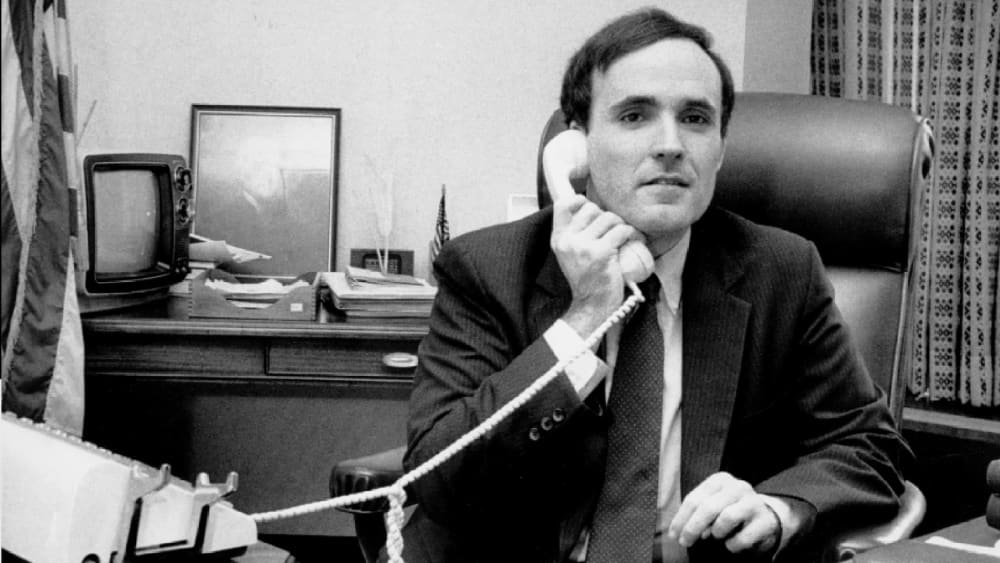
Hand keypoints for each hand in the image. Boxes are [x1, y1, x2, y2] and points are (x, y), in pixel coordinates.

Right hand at [551, 194, 639, 336]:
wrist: (592, 305)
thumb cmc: (587, 280)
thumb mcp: (571, 255)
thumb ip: (575, 234)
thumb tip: (588, 209)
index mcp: (559, 240)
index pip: (562, 205)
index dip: (579, 200)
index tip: (591, 207)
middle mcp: (568, 240)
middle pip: (591, 208)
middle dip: (607, 216)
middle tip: (614, 229)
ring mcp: (584, 246)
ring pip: (609, 218)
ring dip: (621, 225)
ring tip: (624, 236)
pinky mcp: (601, 252)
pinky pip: (622, 230)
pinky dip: (633, 234)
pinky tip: (635, 240)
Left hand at [667, 472, 780, 555]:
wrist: (765, 518)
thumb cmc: (729, 510)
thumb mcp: (711, 505)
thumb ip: (697, 513)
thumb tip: (684, 530)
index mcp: (720, 480)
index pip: (695, 499)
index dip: (681, 519)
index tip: (673, 535)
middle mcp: (738, 487)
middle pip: (709, 508)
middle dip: (692, 528)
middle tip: (685, 542)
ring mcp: (754, 503)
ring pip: (726, 518)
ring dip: (716, 532)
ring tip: (716, 535)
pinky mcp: (766, 522)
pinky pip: (742, 538)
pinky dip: (732, 545)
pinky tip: (731, 544)